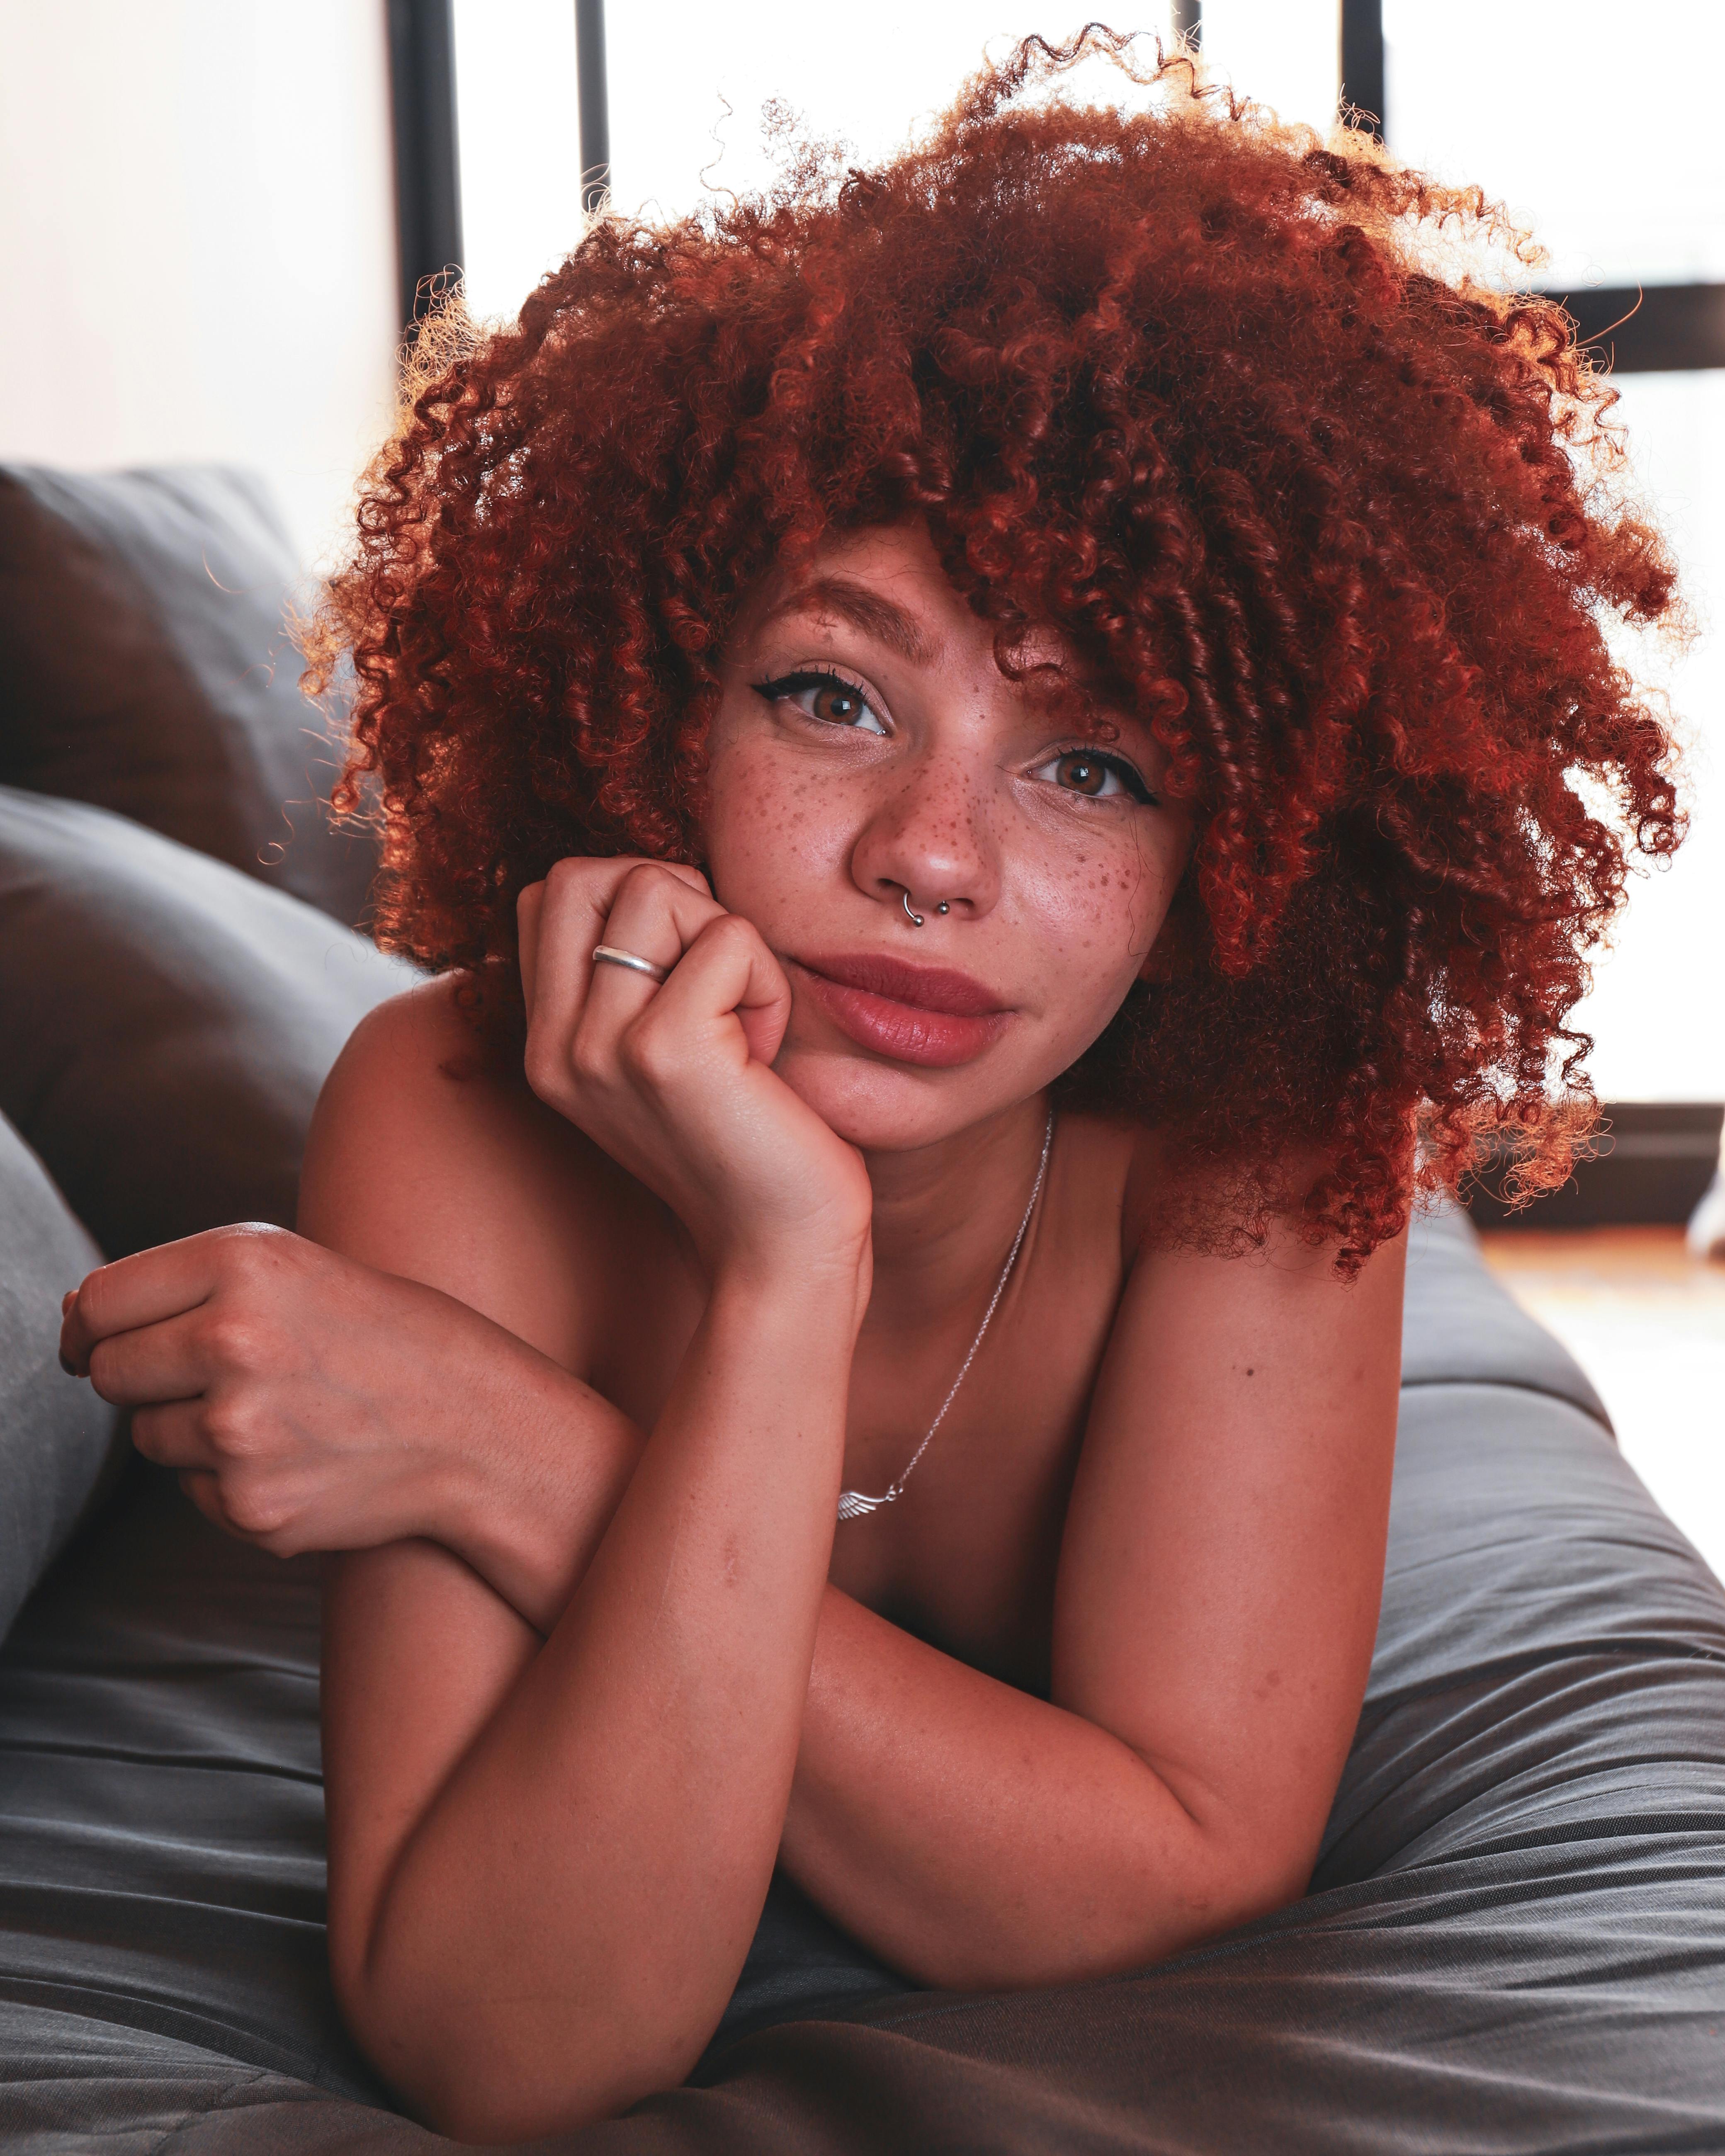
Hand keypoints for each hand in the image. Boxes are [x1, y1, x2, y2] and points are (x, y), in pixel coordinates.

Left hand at [58, 1224, 607, 1567]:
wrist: (485, 1431)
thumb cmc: (393, 1335)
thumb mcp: (300, 1268)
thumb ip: (188, 1281)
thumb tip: (74, 1319)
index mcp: (246, 1266)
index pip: (100, 1301)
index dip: (96, 1322)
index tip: (109, 1335)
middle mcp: (234, 1343)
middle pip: (108, 1371)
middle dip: (145, 1376)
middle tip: (219, 1373)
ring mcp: (240, 1434)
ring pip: (148, 1437)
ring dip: (193, 1428)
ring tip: (283, 1411)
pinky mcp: (251, 1507)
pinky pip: (192, 1490)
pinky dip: (230, 1479)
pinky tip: (302, 1455)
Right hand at [517, 859, 872, 1288]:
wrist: (781, 1249)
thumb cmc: (751, 1138)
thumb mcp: (666, 1052)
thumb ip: (633, 975)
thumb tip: (659, 877)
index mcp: (548, 1045)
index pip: (556, 895)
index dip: (639, 901)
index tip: (690, 974)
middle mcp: (556, 1047)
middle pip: (583, 874)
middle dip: (671, 896)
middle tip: (719, 979)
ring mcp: (599, 1049)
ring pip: (654, 887)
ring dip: (726, 938)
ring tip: (743, 1023)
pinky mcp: (665, 1051)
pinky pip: (728, 937)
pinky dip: (767, 981)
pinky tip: (765, 1055)